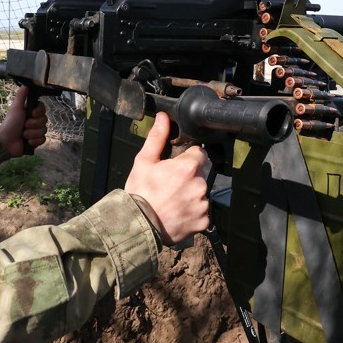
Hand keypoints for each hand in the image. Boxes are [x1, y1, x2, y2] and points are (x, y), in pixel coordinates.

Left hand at [0, 86, 47, 156]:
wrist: (6, 142)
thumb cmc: (10, 123)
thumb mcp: (16, 108)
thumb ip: (21, 96)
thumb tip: (26, 85)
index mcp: (30, 112)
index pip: (43, 109)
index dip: (39, 112)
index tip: (32, 114)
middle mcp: (34, 121)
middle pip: (44, 120)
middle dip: (34, 124)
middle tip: (24, 125)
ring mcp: (35, 132)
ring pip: (44, 130)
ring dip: (32, 133)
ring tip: (23, 135)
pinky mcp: (36, 141)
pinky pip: (43, 139)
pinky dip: (35, 141)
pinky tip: (27, 142)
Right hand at [124, 112, 210, 245]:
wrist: (138, 225)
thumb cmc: (140, 193)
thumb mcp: (144, 161)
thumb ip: (157, 138)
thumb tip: (164, 117)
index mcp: (188, 167)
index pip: (199, 153)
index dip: (188, 157)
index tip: (176, 165)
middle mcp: (200, 185)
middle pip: (202, 172)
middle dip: (190, 175)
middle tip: (171, 183)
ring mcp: (203, 204)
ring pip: (202, 192)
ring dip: (192, 193)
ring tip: (173, 199)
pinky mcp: (203, 221)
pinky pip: (202, 212)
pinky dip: (193, 212)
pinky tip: (178, 212)